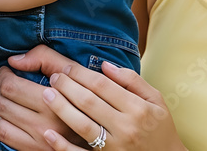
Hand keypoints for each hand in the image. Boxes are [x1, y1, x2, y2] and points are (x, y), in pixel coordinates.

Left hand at [0, 47, 83, 150]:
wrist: (102, 127)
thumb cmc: (85, 92)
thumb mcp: (70, 68)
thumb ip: (43, 57)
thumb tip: (14, 61)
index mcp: (53, 101)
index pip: (12, 87)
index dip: (4, 75)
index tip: (6, 71)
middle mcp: (44, 125)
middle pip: (3, 104)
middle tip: (3, 82)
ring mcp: (39, 143)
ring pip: (0, 124)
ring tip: (2, 97)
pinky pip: (5, 139)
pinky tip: (3, 116)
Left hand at [40, 61, 184, 150]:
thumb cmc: (160, 127)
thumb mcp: (155, 99)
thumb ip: (132, 80)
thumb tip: (105, 64)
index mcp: (137, 109)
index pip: (102, 86)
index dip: (81, 74)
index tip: (67, 67)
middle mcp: (125, 128)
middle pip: (89, 102)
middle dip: (67, 86)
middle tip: (54, 77)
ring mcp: (114, 148)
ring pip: (82, 125)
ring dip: (61, 108)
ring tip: (47, 94)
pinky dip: (62, 145)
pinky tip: (49, 133)